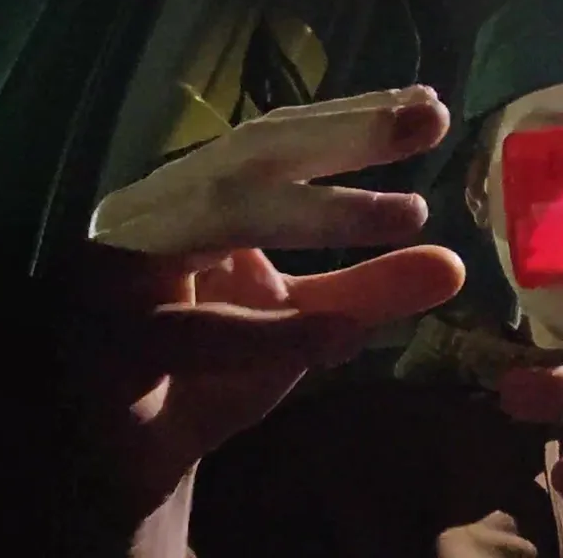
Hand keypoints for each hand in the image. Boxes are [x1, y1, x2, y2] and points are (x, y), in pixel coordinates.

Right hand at [78, 87, 464, 526]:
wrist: (128, 459)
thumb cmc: (209, 371)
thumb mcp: (306, 326)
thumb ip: (368, 291)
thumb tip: (453, 264)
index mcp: (201, 199)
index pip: (280, 141)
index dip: (353, 120)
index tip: (432, 105)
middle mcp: (159, 214)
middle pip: (251, 155)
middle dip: (343, 132)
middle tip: (428, 116)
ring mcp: (124, 272)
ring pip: (217, 221)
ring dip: (316, 214)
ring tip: (410, 212)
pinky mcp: (108, 344)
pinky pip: (190, 333)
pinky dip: (266, 333)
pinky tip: (337, 334)